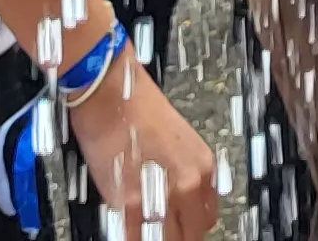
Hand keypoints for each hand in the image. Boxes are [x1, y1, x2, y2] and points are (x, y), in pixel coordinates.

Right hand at [68, 63, 222, 240]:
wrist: (110, 92)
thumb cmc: (137, 106)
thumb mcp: (180, 139)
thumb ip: (183, 172)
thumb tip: (178, 199)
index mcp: (203, 166)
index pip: (208, 216)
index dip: (192, 225)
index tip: (182, 226)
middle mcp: (188, 184)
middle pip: (192, 233)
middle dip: (178, 235)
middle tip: (164, 232)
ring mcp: (161, 196)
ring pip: (166, 239)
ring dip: (156, 237)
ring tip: (144, 231)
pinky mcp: (130, 203)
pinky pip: (136, 237)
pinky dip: (132, 236)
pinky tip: (127, 231)